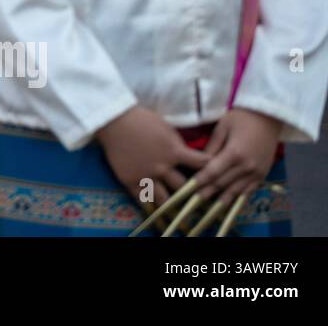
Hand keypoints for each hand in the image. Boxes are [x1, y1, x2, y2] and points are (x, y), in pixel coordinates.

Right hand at [96, 106, 210, 208]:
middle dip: (190, 191)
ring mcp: (146, 176)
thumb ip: (177, 145)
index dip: (210, 168)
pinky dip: (150, 204)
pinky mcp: (130, 181)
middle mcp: (162, 167)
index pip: (201, 164)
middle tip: (194, 197)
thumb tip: (187, 156)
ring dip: (171, 204)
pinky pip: (142, 200)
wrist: (114, 120)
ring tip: (175, 209)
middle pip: (184, 187)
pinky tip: (154, 207)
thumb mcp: (166, 128)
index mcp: (174, 152)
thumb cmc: (141, 119)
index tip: (212, 173)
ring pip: (165, 200)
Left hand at [189, 108, 281, 205]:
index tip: (188, 189)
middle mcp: (247, 166)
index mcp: (234, 153)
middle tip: (194, 201)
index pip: (212, 172)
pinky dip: (238, 197)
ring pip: (236, 190)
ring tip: (209, 207)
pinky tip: (229, 202)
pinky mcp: (263, 174)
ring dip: (222, 199)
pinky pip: (249, 190)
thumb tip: (201, 162)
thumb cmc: (242, 117)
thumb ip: (212, 146)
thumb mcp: (222, 127)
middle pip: (223, 183)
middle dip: (208, 192)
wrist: (269, 117)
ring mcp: (257, 172)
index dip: (200, 182)